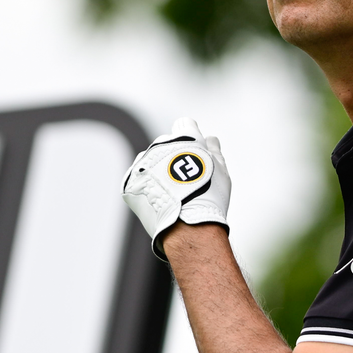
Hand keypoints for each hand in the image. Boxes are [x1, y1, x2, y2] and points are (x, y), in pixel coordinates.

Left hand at [122, 117, 230, 260]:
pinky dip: (147, 185)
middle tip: (185, 179)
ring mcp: (143, 162)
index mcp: (185, 137)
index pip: (185, 124)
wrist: (188, 228)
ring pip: (150, 160)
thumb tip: (209, 139)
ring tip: (171, 192)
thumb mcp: (221, 170)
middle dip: (173, 156)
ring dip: (157, 170)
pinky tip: (159, 199)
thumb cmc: (210, 199)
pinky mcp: (131, 181)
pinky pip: (139, 178)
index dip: (191, 137)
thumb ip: (214, 150)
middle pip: (166, 143)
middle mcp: (161, 145)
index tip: (194, 152)